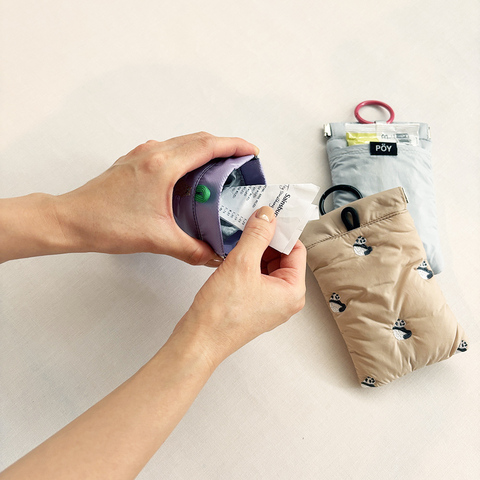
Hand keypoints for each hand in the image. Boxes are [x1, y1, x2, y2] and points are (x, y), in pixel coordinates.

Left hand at [54, 132, 258, 265]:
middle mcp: (153, 153)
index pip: (208, 146)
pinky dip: (186, 155)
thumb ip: (192, 249)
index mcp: (162, 167)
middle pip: (198, 139)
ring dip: (205, 150)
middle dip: (224, 146)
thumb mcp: (157, 240)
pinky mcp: (134, 161)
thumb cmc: (106, 224)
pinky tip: (189, 176)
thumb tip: (213, 255)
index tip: (251, 150)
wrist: (72, 220)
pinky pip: (168, 149)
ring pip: (183, 142)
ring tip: (220, 167)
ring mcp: (142, 154)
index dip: (234, 146)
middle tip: (241, 161)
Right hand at [171, 206, 306, 366]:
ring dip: (254, 250)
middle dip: (266, 240)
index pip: (297, 250)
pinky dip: (246, 263)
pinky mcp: (253, 304)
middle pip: (282, 257)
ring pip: (267, 266)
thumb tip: (267, 216)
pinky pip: (255, 276)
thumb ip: (257, 235)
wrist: (199, 340)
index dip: (282, 231)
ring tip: (239, 239)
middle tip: (251, 224)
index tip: (268, 216)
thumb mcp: (241, 264)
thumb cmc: (221, 315)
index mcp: (293, 292)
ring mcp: (269, 303)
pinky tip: (232, 254)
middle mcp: (285, 299)